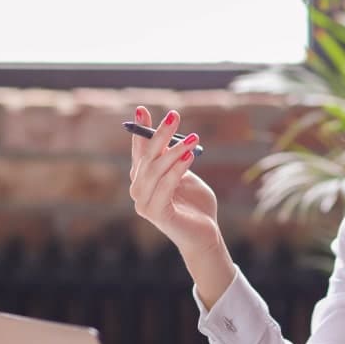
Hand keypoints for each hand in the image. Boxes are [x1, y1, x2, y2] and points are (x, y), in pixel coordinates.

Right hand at [128, 106, 218, 253]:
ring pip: (156, 170)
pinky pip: (166, 186)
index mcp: (144, 179)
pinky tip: (189, 156)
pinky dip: (177, 170)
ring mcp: (144, 204)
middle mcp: (139, 190)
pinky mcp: (156, 214)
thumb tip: (172, 136)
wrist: (205, 235)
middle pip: (147, 157)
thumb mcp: (186, 175)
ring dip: (174, 151)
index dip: (140, 130)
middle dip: (159, 134)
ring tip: (192, 138)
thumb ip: (176, 160)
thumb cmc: (196, 205)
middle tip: (174, 115)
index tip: (142, 109)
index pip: (140, 150)